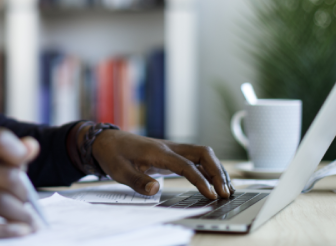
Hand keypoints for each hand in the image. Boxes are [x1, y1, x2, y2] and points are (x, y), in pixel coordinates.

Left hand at [91, 130, 233, 198]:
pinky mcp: (173, 154)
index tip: (211, 194)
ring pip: (203, 154)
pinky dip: (209, 168)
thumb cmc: (114, 155)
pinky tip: (216, 181)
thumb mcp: (119, 170)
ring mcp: (173, 149)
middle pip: (202, 154)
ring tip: (227, 189)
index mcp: (158, 151)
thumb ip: (137, 180)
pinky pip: (197, 158)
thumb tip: (156, 189)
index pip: (186, 165)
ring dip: (217, 169)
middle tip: (226, 193)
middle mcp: (170, 147)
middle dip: (217, 172)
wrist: (107, 141)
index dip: (200, 179)